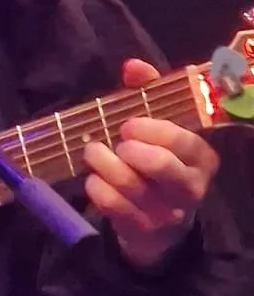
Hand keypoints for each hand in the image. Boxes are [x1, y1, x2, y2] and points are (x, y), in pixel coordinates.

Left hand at [82, 57, 218, 268]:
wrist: (158, 224)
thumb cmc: (158, 162)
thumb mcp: (159, 126)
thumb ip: (149, 92)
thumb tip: (133, 65)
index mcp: (201, 158)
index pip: (183, 141)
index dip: (152, 129)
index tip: (128, 124)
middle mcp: (190, 187)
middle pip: (162, 166)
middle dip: (131, 149)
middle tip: (117, 141)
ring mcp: (166, 212)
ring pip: (131, 185)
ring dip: (103, 163)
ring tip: (94, 151)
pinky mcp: (142, 229)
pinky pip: (113, 205)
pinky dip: (96, 187)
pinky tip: (93, 177)